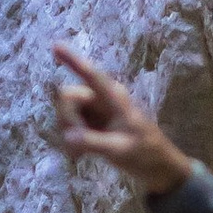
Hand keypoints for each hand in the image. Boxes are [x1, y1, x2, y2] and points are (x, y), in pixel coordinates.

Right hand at [52, 46, 189, 195]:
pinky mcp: (90, 125)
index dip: (73, 60)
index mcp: (113, 97)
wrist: (157, 168)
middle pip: (68, 97)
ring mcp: (94, 112)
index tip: (55, 45)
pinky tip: (80, 156)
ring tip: (81, 154)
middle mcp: (100, 99)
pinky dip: (70, 140)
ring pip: (66, 112)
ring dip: (67, 132)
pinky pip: (69, 126)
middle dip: (66, 118)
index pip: (91, 75)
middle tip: (76, 144)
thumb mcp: (120, 150)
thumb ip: (93, 142)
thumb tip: (68, 136)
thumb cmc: (145, 153)